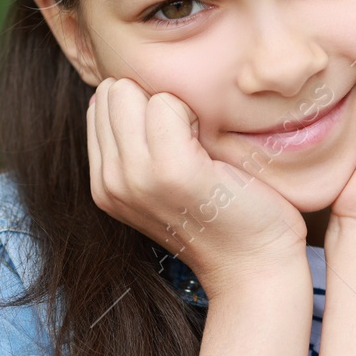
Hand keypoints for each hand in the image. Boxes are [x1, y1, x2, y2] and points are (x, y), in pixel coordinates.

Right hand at [87, 77, 306, 297]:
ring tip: (198, 145)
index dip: (141, 106)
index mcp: (105, 183)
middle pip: (113, 92)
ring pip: (134, 93)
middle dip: (151, 99)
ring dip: (174, 105)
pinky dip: (193, 113)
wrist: (254, 263)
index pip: (102, 104)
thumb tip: (116, 91)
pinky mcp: (173, 171)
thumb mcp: (160, 182)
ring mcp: (138, 178)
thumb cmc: (220, 214)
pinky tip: (210, 148)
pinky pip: (167, 104)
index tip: (174, 138)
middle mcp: (112, 182)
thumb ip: (134, 142)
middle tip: (187, 137)